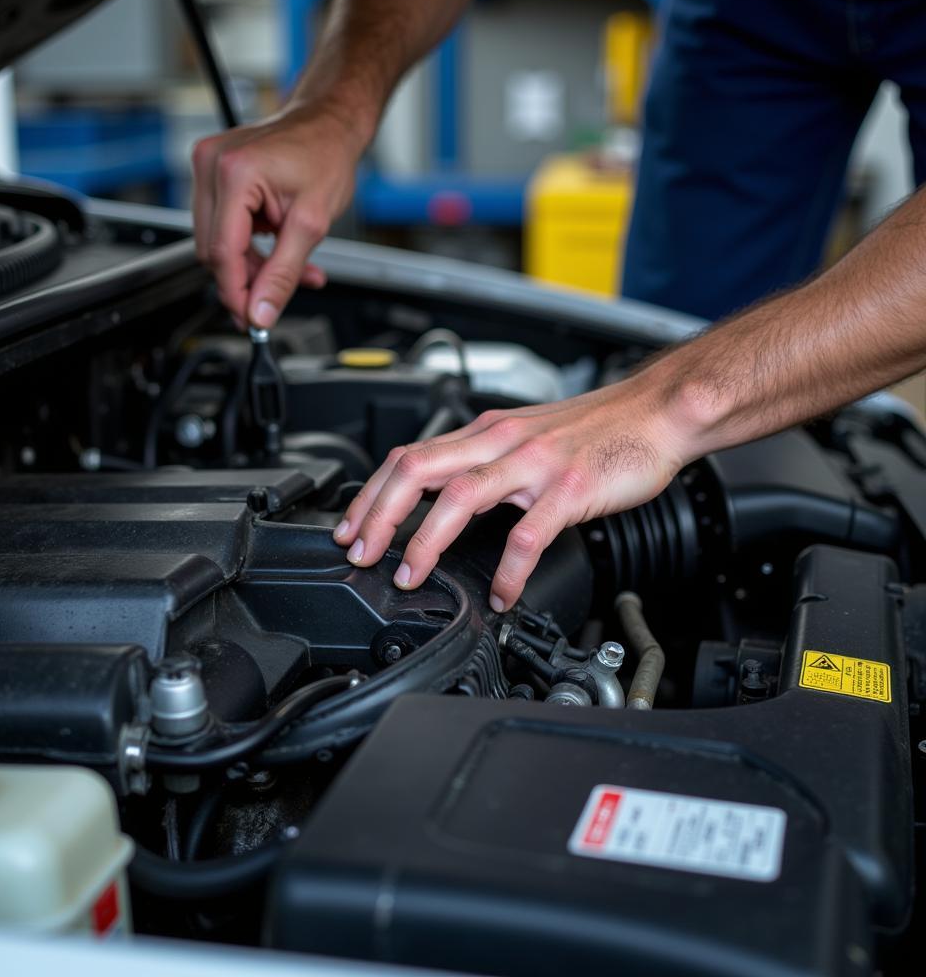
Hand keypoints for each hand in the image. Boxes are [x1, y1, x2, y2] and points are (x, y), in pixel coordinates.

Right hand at [191, 100, 364, 328]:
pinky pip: (225, 226)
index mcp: (235, 173)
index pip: (222, 252)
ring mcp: (209, 167)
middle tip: (278, 296)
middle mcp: (212, 165)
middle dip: (249, 279)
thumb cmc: (326, 155)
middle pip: (215, 251)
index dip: (237, 292)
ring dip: (255, 265)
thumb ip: (284, 274)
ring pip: (219, 243)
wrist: (329, 123)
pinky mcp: (214, 174)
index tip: (251, 319)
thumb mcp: (311, 224)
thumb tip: (261, 313)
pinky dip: (253, 246)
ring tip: (295, 268)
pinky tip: (280, 248)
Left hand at [332, 377, 690, 612]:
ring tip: (407, 576)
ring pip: (460, 498)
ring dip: (425, 541)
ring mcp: (534, 465)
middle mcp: (500, 442)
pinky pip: (528, 535)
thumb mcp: (524, 436)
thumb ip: (483, 462)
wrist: (656, 411)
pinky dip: (508, 571)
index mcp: (485, 432)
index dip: (371, 493)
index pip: (409, 456)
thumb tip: (442, 497)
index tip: (350, 527)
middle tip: (360, 553)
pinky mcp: (569, 490)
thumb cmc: (594, 429)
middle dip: (379, 515)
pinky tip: (502, 594)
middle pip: (418, 470)